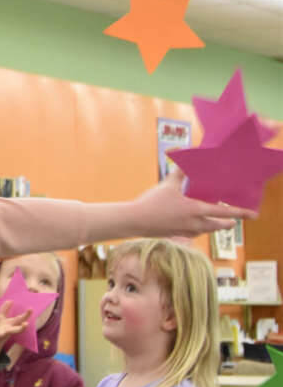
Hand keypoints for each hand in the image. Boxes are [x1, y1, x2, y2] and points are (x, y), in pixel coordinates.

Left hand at [0, 305, 28, 358]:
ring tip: (1, 334)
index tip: (31, 309)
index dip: (26, 315)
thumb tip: (10, 300)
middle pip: (15, 330)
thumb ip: (5, 309)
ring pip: (2, 336)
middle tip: (26, 324)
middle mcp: (7, 331)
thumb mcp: (1, 317)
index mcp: (10, 325)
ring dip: (2, 334)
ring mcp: (0, 336)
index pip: (19, 319)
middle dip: (21, 328)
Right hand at [134, 165, 251, 238]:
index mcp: (195, 210)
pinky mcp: (176, 235)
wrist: (134, 221)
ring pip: (207, 230)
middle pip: (218, 226)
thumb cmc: (152, 202)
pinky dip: (200, 229)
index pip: (224, 212)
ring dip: (214, 226)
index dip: (239, 213)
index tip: (252, 214)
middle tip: (234, 220)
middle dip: (228, 223)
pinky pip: (194, 233)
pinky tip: (195, 225)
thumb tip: (182, 152)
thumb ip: (179, 170)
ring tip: (216, 220)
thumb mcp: (168, 184)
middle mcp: (194, 224)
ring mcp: (185, 231)